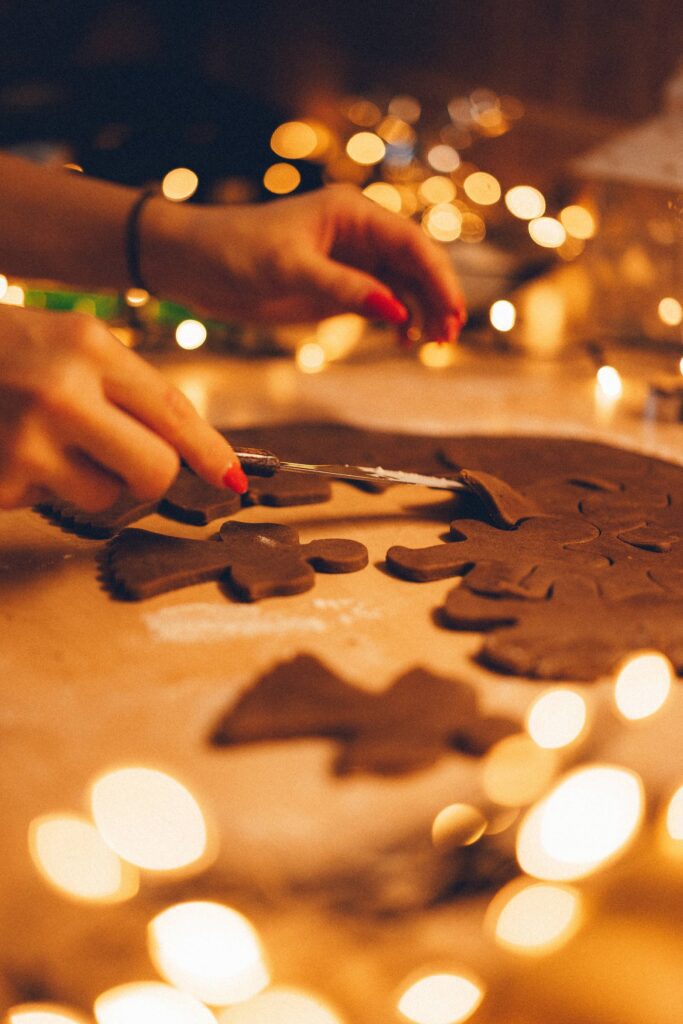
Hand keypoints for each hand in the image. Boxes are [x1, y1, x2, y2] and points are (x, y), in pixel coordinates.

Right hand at [0, 306, 246, 510]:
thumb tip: (192, 453)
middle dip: (149, 474)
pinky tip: (15, 450)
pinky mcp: (0, 482)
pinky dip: (42, 486)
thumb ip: (131, 390)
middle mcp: (59, 393)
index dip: (210, 452)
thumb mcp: (74, 344)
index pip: (173, 411)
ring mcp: (24, 442)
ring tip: (47, 440)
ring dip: (89, 480)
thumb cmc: (12, 351)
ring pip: (107, 499)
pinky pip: (54, 505)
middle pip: (154, 471)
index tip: (234, 480)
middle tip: (122, 457)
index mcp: (89, 347)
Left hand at [147, 184, 465, 342]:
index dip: (439, 277)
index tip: (454, 311)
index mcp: (352, 213)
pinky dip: (397, 320)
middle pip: (416, 264)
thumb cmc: (236, 251)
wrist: (193, 264)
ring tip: (431, 344)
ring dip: (422, 312)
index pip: (412, 242)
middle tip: (447, 337)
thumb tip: (397, 311)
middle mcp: (358, 234)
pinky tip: (403, 340)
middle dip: (438, 298)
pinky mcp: (337, 287)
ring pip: (404, 285)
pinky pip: (381, 302)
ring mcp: (350, 262)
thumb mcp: (290, 270)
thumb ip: (345, 289)